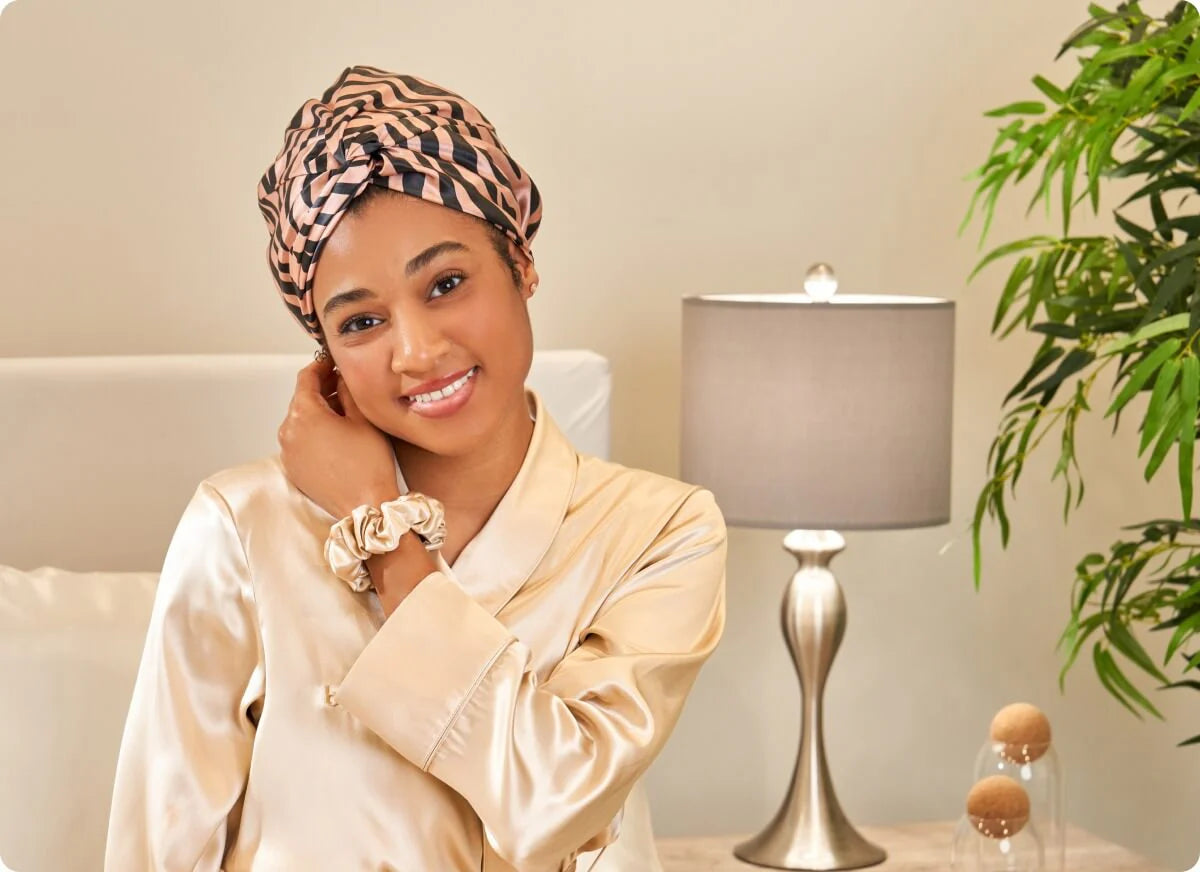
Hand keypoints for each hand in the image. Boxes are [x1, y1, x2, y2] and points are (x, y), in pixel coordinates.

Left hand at [278, 357, 398, 518]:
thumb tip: (341, 378)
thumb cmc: (369, 465)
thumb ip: (348, 391)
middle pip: (301, 399)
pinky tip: (336, 435)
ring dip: (318, 412)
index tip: (333, 362)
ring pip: (300, 421)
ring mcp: (288, 452)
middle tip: (344, 384)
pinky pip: (300, 441)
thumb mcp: (363, 418)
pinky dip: (314, 433)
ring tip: (344, 411)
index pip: (306, 378)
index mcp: (303, 414)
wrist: (365, 506)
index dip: (321, 366)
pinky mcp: (293, 469)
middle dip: (322, 389)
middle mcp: (288, 432)